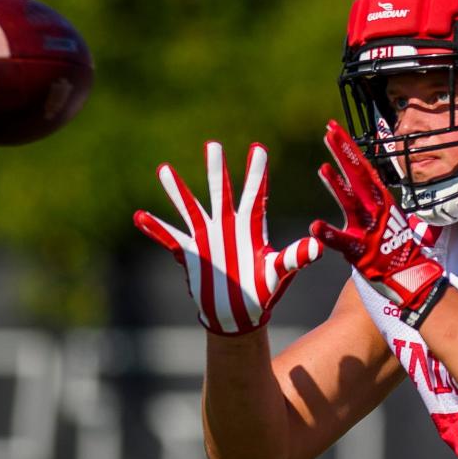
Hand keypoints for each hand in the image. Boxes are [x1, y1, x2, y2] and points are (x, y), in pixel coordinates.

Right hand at [134, 142, 321, 334]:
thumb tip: (317, 248)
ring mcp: (206, 238)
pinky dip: (155, 228)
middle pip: (220, 192)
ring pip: (190, 208)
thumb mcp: (279, 274)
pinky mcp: (190, 253)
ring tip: (164, 169)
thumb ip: (294, 258)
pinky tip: (139, 216)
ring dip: (177, 191)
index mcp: (251, 228)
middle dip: (216, 170)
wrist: (239, 314)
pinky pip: (169, 238)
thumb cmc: (263, 291)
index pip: (255, 194)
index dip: (256, 172)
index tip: (258, 147)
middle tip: (213, 145)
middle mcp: (227, 226)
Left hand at [311, 120, 445, 316]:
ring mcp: (370, 229)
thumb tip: (360, 181)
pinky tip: (314, 226)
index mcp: (380, 200)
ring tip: (323, 168)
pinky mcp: (361, 252)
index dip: (347, 147)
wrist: (411, 277)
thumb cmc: (395, 248)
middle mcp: (376, 210)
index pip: (362, 167)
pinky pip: (343, 242)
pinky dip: (329, 234)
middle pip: (358, 175)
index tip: (334, 128)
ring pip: (352, 203)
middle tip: (329, 130)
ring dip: (337, 185)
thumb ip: (370, 200)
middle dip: (344, 151)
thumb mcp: (385, 217)